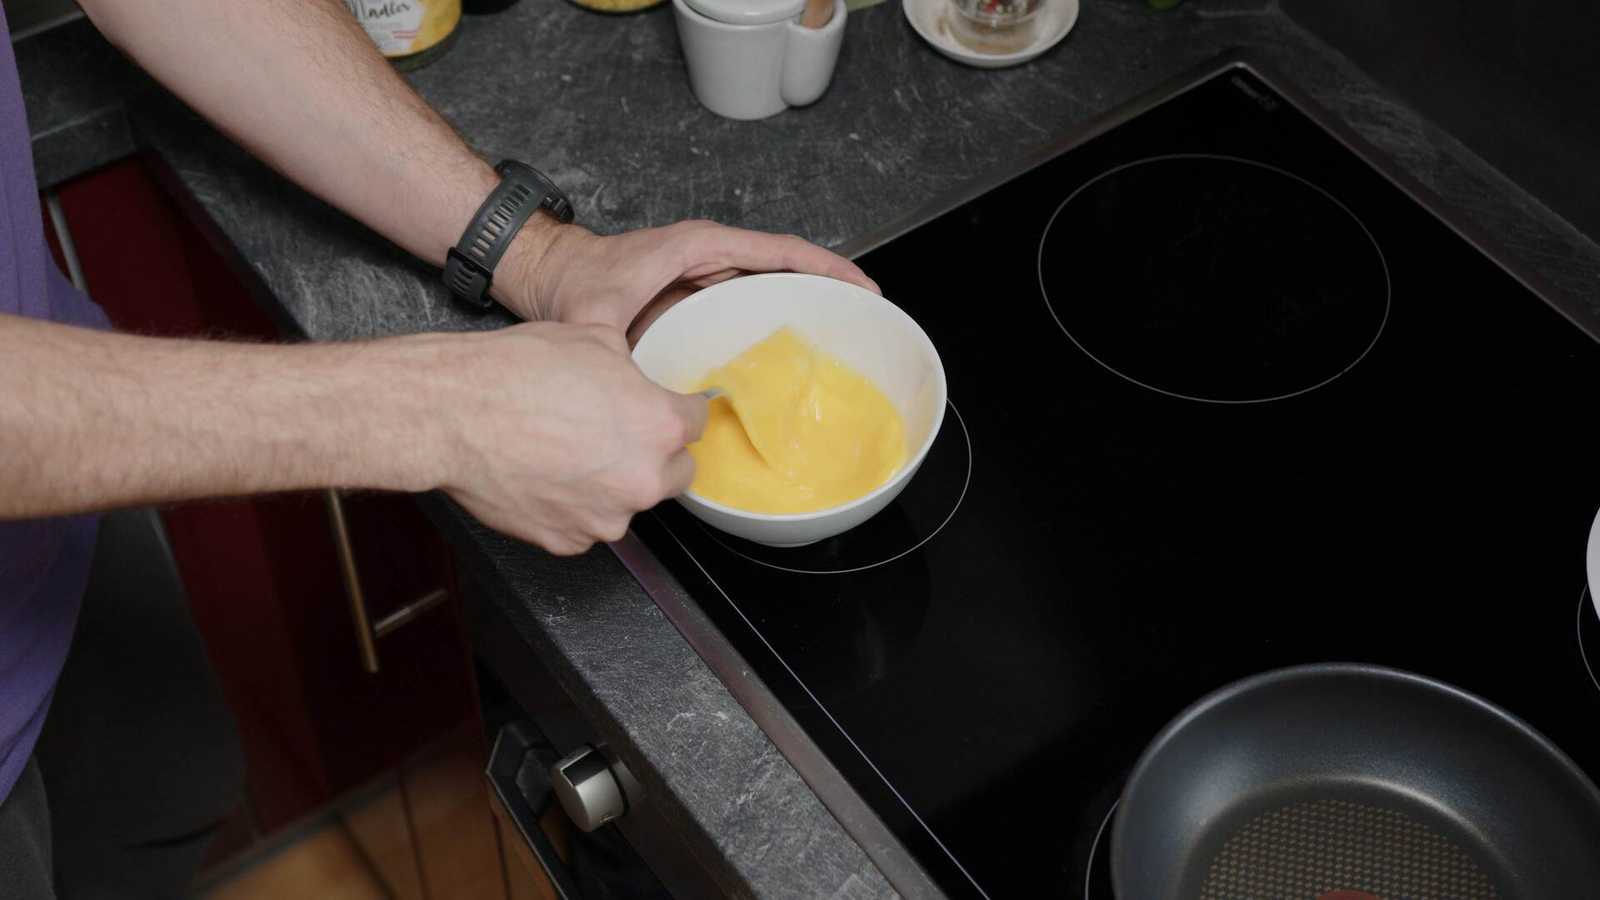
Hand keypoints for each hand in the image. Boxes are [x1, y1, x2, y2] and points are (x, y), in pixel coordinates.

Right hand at [429, 322, 706, 554]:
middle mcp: (643, 480)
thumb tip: (636, 378)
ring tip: (567, 452)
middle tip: (617, 434)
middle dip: (656, 455)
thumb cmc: (516, 372)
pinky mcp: (568, 541)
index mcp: (660, 427)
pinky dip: (573, 507)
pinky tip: (545, 476)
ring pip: (627, 502)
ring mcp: (606, 518)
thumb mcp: (594, 339)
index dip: (679, 411)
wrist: (453, 413)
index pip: (698, 423)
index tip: (669, 411)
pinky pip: (586, 524)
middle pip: (675, 473)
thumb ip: (632, 369)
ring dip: (612, 484)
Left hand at [495, 218, 879, 343]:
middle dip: (830, 290)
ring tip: (846, 340)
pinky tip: (792, 358)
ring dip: (807, 308)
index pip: (778, 252)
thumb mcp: (595, 316)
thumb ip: (618, 350)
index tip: (861, 289)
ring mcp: (706, 278)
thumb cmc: (571, 281)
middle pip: (787, 269)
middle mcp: (709, 259)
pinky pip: (749, 306)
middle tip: (868, 322)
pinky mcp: (699, 298)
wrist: (547, 276)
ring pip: (772, 288)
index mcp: (698, 248)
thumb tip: (645, 395)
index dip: (826, 269)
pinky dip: (776, 324)